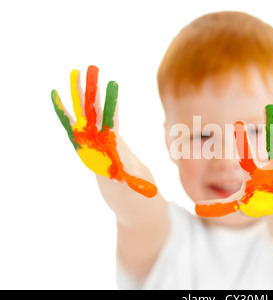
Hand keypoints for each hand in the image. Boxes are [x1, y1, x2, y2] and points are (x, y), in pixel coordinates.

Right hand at [51, 65, 156, 197]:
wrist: (120, 186)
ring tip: (75, 72)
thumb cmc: (129, 182)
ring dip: (79, 93)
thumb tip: (144, 186)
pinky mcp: (83, 140)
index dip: (113, 103)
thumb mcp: (131, 180)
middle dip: (92, 90)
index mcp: (113, 141)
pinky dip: (63, 110)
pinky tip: (56, 96)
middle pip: (96, 108)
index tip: (113, 84)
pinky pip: (71, 122)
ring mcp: (91, 135)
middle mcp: (101, 135)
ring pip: (84, 111)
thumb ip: (133, 180)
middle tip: (91, 68)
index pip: (113, 118)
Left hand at [195, 105, 272, 217]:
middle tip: (268, 108)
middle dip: (270, 131)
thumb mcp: (240, 205)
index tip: (236, 124)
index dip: (243, 143)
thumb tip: (196, 209)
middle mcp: (272, 167)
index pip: (248, 158)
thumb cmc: (259, 200)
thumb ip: (220, 207)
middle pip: (270, 148)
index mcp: (257, 173)